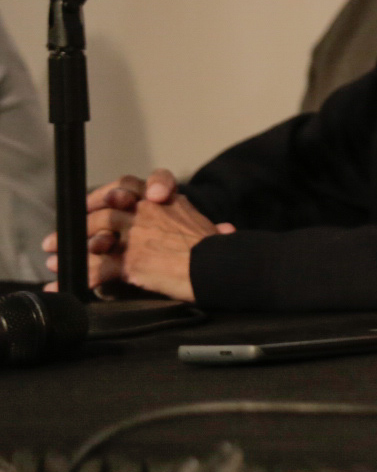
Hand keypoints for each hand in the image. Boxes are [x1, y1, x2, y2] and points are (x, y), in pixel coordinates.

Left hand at [42, 169, 231, 289]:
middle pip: (105, 209)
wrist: (222, 268)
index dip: (108, 193)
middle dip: (78, 224)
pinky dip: (75, 277)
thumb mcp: (216, 231)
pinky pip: (96, 268)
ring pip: (95, 233)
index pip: (132, 185)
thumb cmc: (222, 252)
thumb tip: (226, 230)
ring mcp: (138, 235)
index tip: (96, 204)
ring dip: (70, 249)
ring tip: (54, 261)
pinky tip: (63, 286)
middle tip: (57, 240)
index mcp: (169, 203)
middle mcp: (150, 213)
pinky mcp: (131, 261)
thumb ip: (212, 228)